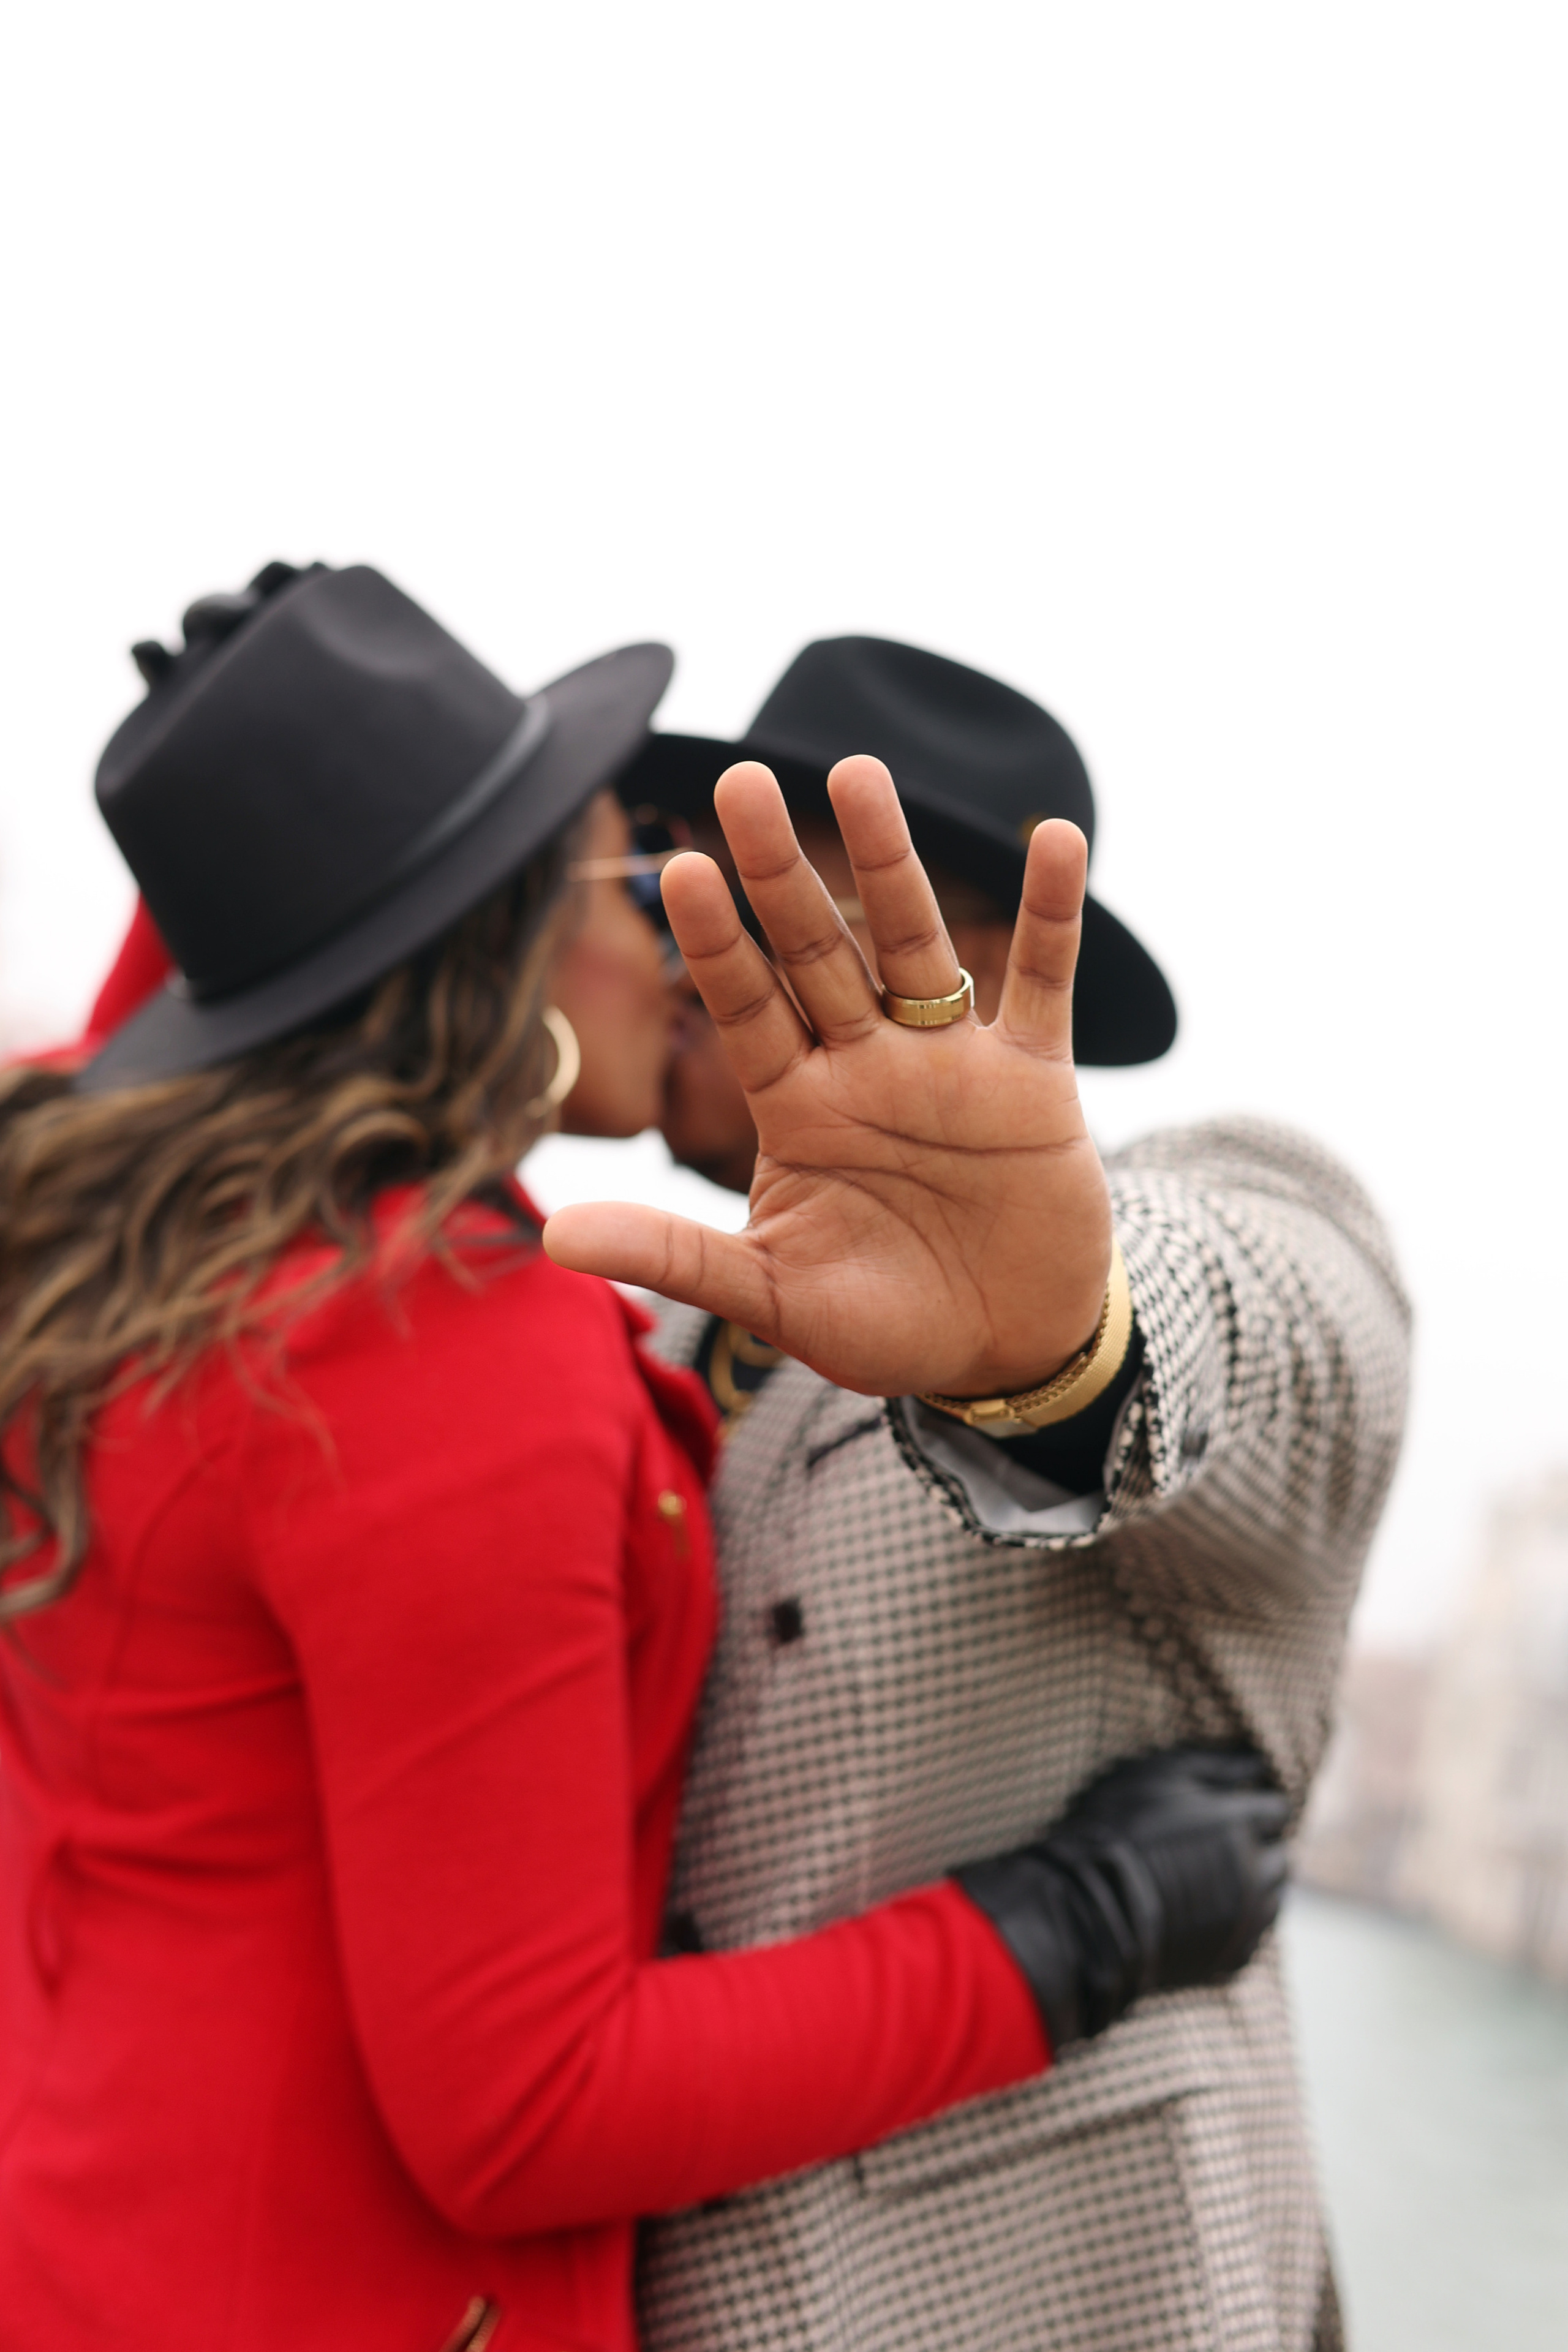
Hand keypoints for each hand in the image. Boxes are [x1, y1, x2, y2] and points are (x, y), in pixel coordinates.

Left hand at [543, 756, 1111, 1400]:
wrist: (1006, 1349)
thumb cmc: (885, 1325)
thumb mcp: (775, 1297)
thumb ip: (676, 1255)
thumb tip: (554, 1238)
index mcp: (796, 1107)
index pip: (744, 1008)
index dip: (714, 943)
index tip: (678, 869)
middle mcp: (865, 1065)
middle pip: (814, 952)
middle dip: (779, 873)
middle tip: (739, 780)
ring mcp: (949, 1064)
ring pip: (912, 944)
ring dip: (888, 861)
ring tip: (857, 772)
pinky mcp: (1034, 1080)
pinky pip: (1043, 981)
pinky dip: (1051, 915)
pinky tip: (1052, 838)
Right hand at [952, 1746, 1291, 2049]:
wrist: (1086, 1908)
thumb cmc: (1117, 1828)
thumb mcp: (1158, 1774)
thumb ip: (1216, 1765)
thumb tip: (1259, 1763)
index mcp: (1239, 1823)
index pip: (1276, 1809)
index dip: (1255, 1805)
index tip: (1233, 1808)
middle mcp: (1254, 1873)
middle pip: (1280, 1855)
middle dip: (1259, 1846)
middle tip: (1221, 1844)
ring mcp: (1245, 1921)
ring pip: (1272, 1898)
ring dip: (1254, 1886)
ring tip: (1211, 1879)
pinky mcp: (1231, 1959)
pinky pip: (1251, 1937)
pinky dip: (1237, 1924)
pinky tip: (1201, 1912)